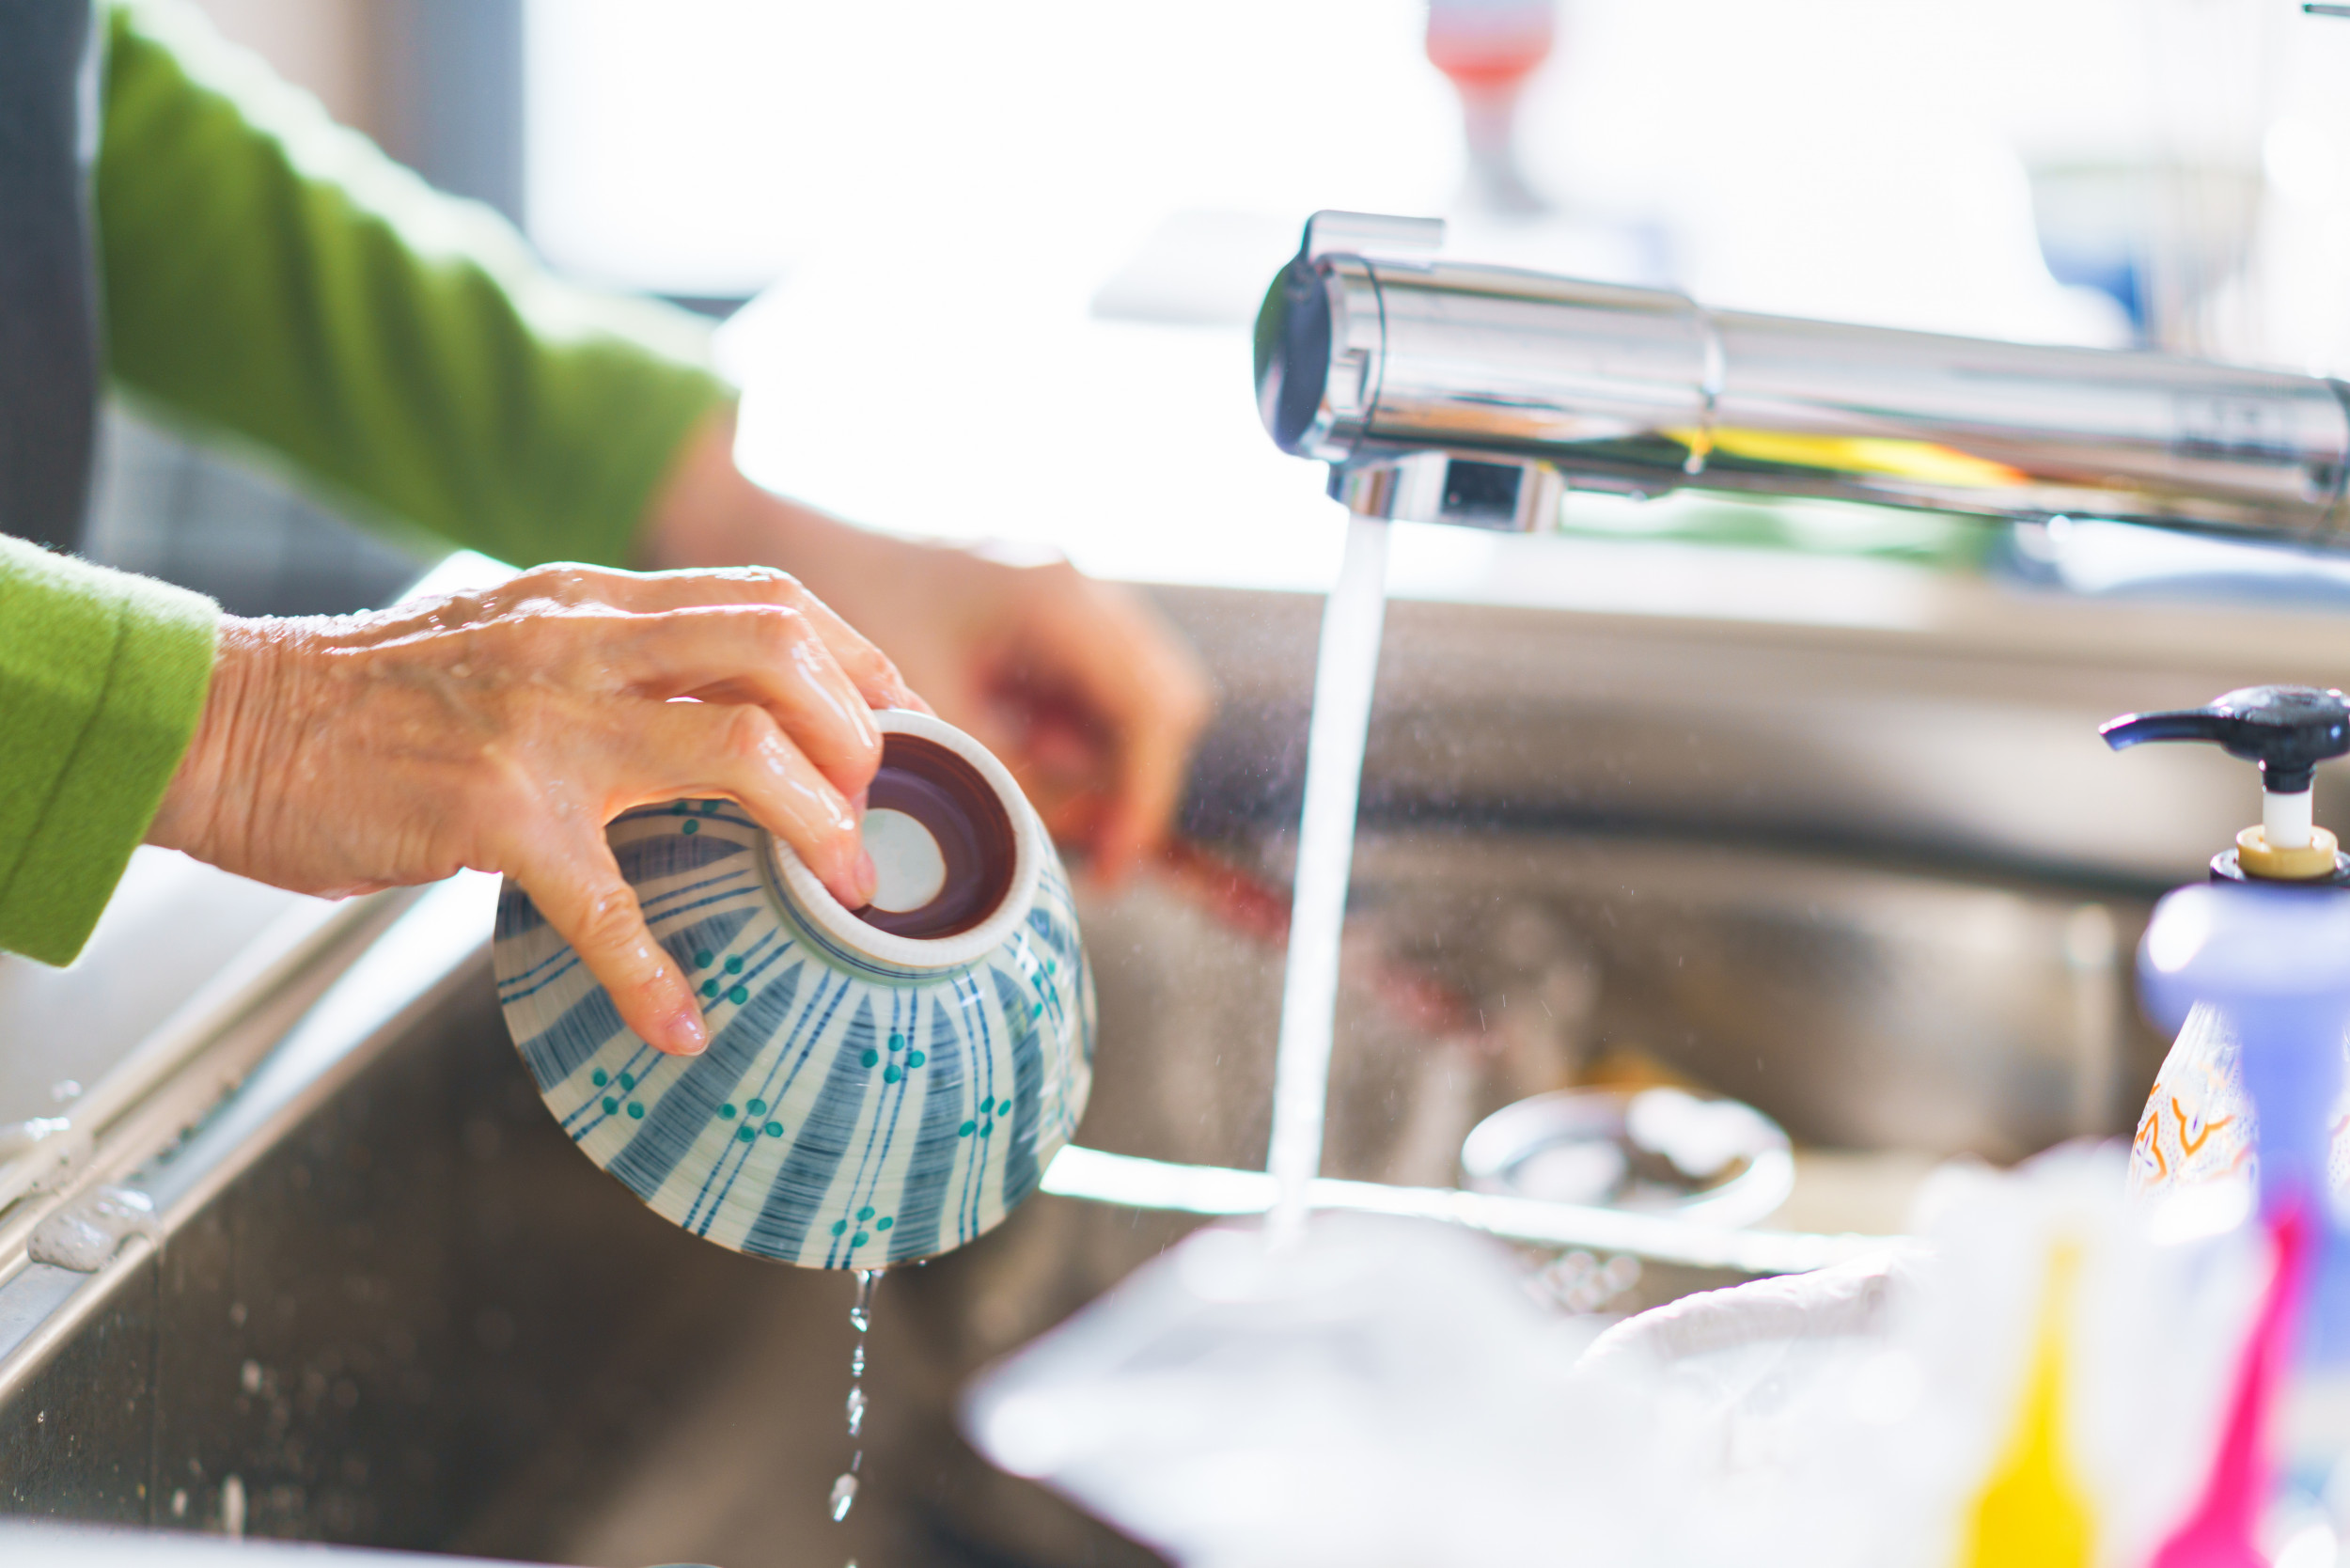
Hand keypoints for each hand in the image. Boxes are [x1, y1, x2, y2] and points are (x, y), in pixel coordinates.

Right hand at [146, 562, 920, 1056]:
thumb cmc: (367, 700)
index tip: (901, 727)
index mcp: (593, 603)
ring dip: (814, 823)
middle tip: (875, 807)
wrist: (228, 722)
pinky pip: (608, 905)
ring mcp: (544, 724)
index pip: (767, 601)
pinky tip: (678, 1027)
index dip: (857, 662)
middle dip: (858, 732)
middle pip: (779, 651)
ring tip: (842, 886)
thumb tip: (709, 714)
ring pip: (734, 747)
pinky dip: (652, 978)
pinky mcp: (493, 811)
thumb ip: (606, 659)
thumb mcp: (507, 640)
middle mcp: (583, 642)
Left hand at [647, 415, 1213, 881]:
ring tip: (1023, 794)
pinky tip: (1002, 753)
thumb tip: (1031, 844)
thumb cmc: (836, 606)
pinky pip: (1088, 687)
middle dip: (1131, 778)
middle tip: (1082, 842)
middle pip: (1165, 703)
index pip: (1152, 713)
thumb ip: (981, 771)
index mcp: (1055, 599)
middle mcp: (1076, 586)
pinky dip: (1064, 735)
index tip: (1110, 866)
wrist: (782, 537)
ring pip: (1132, 698)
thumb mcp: (915, 705)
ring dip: (1095, 759)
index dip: (1142, 798)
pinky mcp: (1040, 610)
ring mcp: (1064, 594)